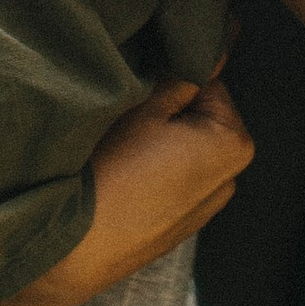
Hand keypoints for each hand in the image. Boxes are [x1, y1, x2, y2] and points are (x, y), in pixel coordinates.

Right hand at [0, 76, 253, 305]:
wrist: (71, 252)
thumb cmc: (109, 170)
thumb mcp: (143, 107)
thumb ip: (180, 76)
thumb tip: (203, 53)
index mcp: (233, 143)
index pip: (208, 83)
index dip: (171, 79)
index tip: (140, 91)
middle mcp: (231, 179)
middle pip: (200, 119)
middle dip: (171, 113)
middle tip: (126, 120)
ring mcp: (205, 210)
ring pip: (185, 151)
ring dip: (161, 143)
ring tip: (120, 152)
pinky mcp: (178, 230)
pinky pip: (172, 182)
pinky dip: (154, 173)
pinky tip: (122, 179)